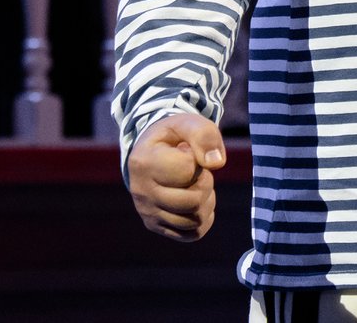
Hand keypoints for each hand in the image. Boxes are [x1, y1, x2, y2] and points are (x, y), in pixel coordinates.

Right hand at [127, 111, 226, 240]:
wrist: (153, 152)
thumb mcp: (188, 123)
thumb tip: (216, 163)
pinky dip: (203, 218)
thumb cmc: (174, 137)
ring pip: (194, 221)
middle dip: (205, 183)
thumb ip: (204, 135)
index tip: (187, 152)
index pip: (186, 170)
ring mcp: (147, 212)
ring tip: (195, 184)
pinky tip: (196, 200)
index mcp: (143, 162)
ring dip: (205, 201)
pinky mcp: (156, 226)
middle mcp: (140, 192)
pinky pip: (192, 234)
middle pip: (192, 201)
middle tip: (197, 171)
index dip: (197, 159)